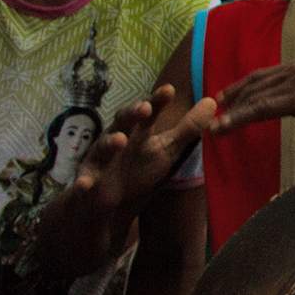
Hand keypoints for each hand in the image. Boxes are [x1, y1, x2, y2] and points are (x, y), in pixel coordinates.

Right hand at [42, 84, 215, 274]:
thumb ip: (188, 128)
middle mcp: (116, 139)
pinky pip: (83, 183)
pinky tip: (84, 185)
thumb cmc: (139, 168)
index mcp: (137, 131)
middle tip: (144, 107)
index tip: (169, 89)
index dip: (157, 101)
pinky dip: (83, 184)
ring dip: (110, 143)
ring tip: (120, 140)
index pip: (148, 112)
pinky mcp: (87, 183)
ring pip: (102, 148)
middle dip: (131, 114)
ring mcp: (99, 161)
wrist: (109, 204)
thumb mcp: (166, 149)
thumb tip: (212, 101)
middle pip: (122, 122)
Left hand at [214, 49, 294, 134]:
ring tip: (212, 127)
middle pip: (255, 83)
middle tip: (211, 114)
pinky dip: (239, 118)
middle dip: (231, 99)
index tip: (226, 97)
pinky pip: (263, 109)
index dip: (243, 85)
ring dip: (230, 113)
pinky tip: (225, 127)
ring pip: (255, 97)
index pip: (266, 74)